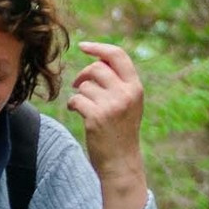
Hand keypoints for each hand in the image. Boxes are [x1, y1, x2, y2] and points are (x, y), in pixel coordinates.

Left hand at [66, 41, 147, 208]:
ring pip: (84, 85)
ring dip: (80, 94)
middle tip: (79, 85)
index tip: (84, 46)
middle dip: (84, 75)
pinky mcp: (96, 117)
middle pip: (97, 68)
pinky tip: (78, 113)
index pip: (118, 56)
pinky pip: (76, 99)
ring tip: (85, 107)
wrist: (120, 163)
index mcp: (135, 88)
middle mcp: (126, 94)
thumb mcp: (128, 105)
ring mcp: (112, 105)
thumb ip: (118, 83)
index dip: (99, 48)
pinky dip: (73, 105)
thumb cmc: (120, 132)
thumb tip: (96, 61)